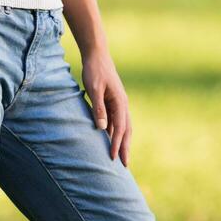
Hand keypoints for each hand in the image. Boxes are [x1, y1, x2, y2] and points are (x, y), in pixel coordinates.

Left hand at [81, 47, 131, 166]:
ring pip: (122, 126)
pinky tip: (109, 139)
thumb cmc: (94, 70)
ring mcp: (118, 103)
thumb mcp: (94, 88)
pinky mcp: (112, 101)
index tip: (114, 158)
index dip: (117, 144)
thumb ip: (98, 108)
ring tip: (120, 156)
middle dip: (125, 147)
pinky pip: (115, 120)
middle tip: (125, 165)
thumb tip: (103, 128)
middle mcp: (122, 104)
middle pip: (126, 130)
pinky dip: (114, 131)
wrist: (96, 55)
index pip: (120, 128)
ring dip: (121, 141)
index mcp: (120, 102)